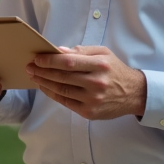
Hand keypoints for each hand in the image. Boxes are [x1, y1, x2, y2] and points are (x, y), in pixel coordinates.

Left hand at [27, 46, 146, 119]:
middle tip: (30, 67)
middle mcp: (96, 83)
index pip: (69, 62)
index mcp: (100, 65)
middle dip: (43, 71)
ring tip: (34, 76)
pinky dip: (53, 94)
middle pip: (62, 77)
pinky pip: (66, 102)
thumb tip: (60, 51)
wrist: (133, 94)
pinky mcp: (89, 112)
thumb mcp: (104, 53)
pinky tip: (45, 88)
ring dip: (44, 83)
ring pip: (62, 90)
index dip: (50, 60)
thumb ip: (82, 51)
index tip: (38, 58)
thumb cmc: (115, 70)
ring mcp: (92, 99)